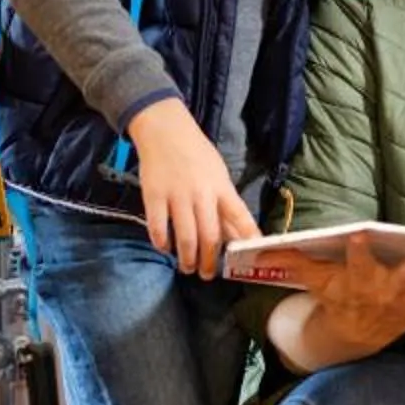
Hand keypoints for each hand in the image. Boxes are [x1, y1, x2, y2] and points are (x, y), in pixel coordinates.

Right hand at [126, 99, 258, 274]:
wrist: (165, 129)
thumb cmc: (196, 153)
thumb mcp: (218, 174)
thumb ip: (226, 205)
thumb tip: (237, 235)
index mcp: (222, 187)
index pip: (240, 217)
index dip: (248, 240)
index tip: (250, 260)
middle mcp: (202, 193)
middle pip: (210, 236)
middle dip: (210, 262)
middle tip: (208, 275)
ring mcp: (177, 195)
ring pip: (185, 237)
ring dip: (187, 258)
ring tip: (187, 268)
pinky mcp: (154, 195)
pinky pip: (158, 227)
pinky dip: (161, 242)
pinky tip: (164, 247)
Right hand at [257, 232, 404, 367]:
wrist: (354, 336)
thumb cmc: (335, 298)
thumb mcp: (313, 281)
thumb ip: (293, 261)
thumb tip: (258, 246)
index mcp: (357, 283)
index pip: (354, 265)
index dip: (358, 253)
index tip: (359, 238)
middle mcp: (386, 294)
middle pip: (403, 278)